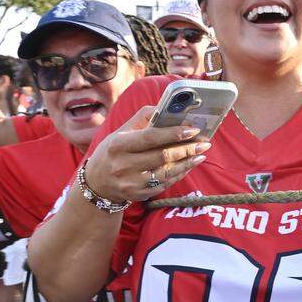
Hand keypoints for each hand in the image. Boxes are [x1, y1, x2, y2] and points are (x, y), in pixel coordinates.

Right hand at [83, 106, 211, 202]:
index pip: (149, 137)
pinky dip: (179, 174)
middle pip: (161, 156)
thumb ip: (143, 118)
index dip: (172, 133)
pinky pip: (165, 184)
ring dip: (187, 163)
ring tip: (201, 153)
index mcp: (118, 145)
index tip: (192, 129)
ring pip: (166, 172)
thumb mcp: (120, 132)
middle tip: (204, 142)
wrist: (97, 184)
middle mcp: (123, 165)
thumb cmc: (113, 151)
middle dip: (186, 149)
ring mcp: (131, 183)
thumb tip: (168, 107)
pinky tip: (189, 165)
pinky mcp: (139, 195)